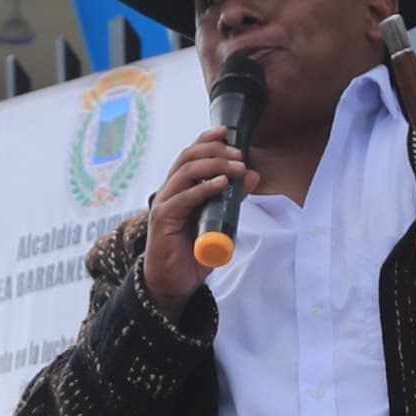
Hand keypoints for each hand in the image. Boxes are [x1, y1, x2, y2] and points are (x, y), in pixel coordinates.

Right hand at [139, 129, 247, 316]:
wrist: (173, 283)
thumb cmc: (192, 253)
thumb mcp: (219, 222)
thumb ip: (233, 199)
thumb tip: (252, 176)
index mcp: (180, 188)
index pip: (191, 155)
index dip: (207, 139)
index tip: (228, 131)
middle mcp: (169, 191)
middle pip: (188, 157)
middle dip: (215, 151)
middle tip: (239, 155)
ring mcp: (164, 204)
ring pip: (185, 172)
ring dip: (213, 165)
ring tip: (236, 167)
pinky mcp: (163, 220)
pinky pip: (184, 198)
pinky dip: (204, 188)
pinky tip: (221, 184)